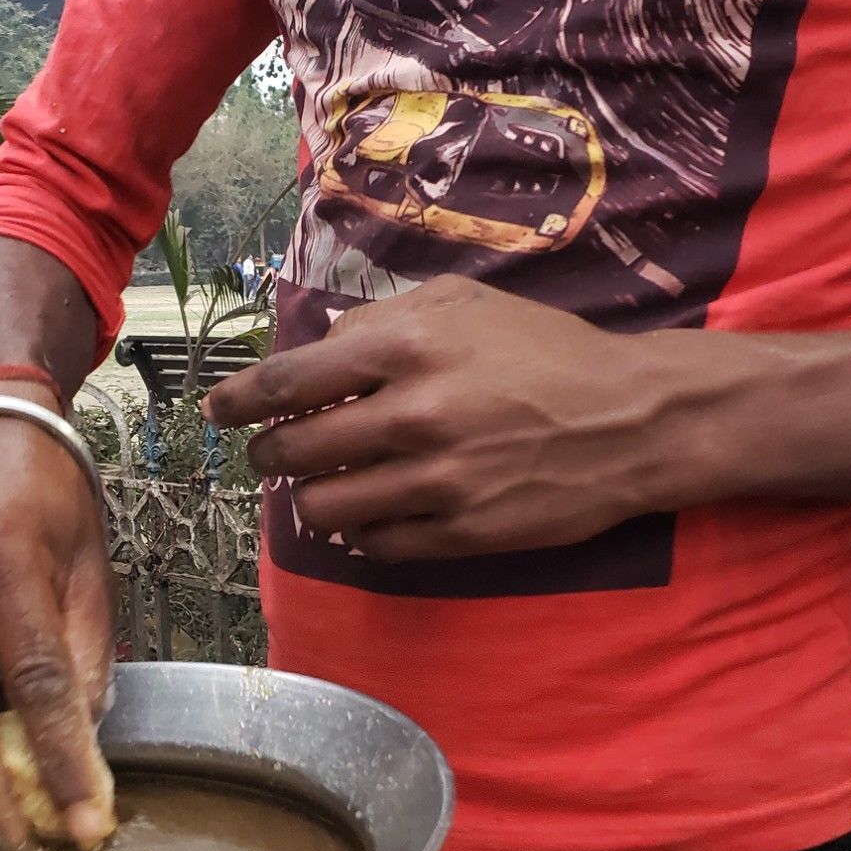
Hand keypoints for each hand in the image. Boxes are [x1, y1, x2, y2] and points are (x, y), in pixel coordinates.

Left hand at [204, 275, 738, 561]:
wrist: (633, 420)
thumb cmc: (547, 351)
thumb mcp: (465, 304)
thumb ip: (382, 321)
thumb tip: (317, 349)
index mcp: (408, 348)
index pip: (289, 380)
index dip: (239, 399)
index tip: (217, 410)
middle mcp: (414, 415)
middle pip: (295, 451)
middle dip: (270, 454)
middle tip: (274, 452)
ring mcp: (437, 482)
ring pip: (325, 508)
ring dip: (308, 499)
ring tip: (321, 485)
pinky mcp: (460, 534)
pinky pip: (375, 546)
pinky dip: (359, 532)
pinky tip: (369, 514)